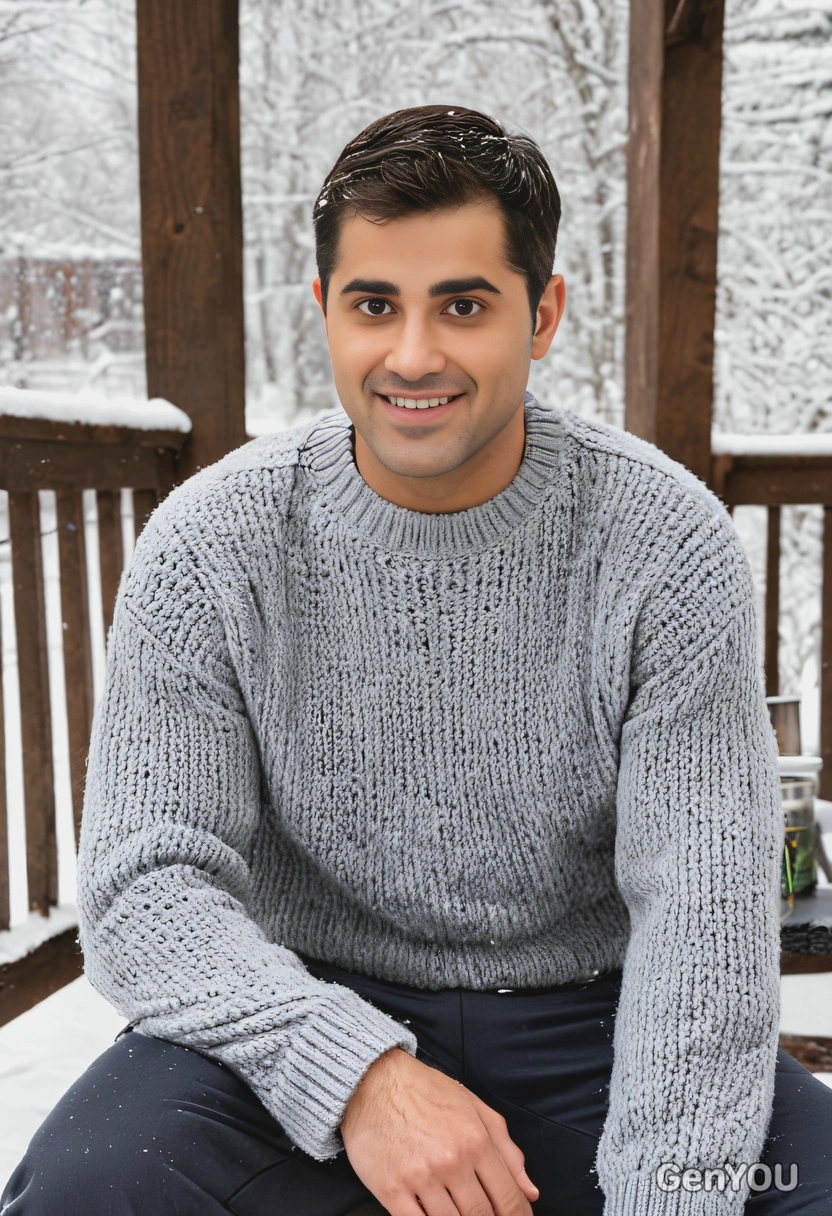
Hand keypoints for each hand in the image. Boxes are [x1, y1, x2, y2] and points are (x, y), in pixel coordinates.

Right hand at [340, 1046, 539, 1215]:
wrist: (373, 1079)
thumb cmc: (426, 1092)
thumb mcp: (474, 1108)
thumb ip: (507, 1150)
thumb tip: (531, 1192)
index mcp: (477, 1140)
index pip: (508, 1198)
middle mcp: (452, 1161)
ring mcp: (421, 1177)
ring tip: (458, 1213)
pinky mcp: (392, 1189)